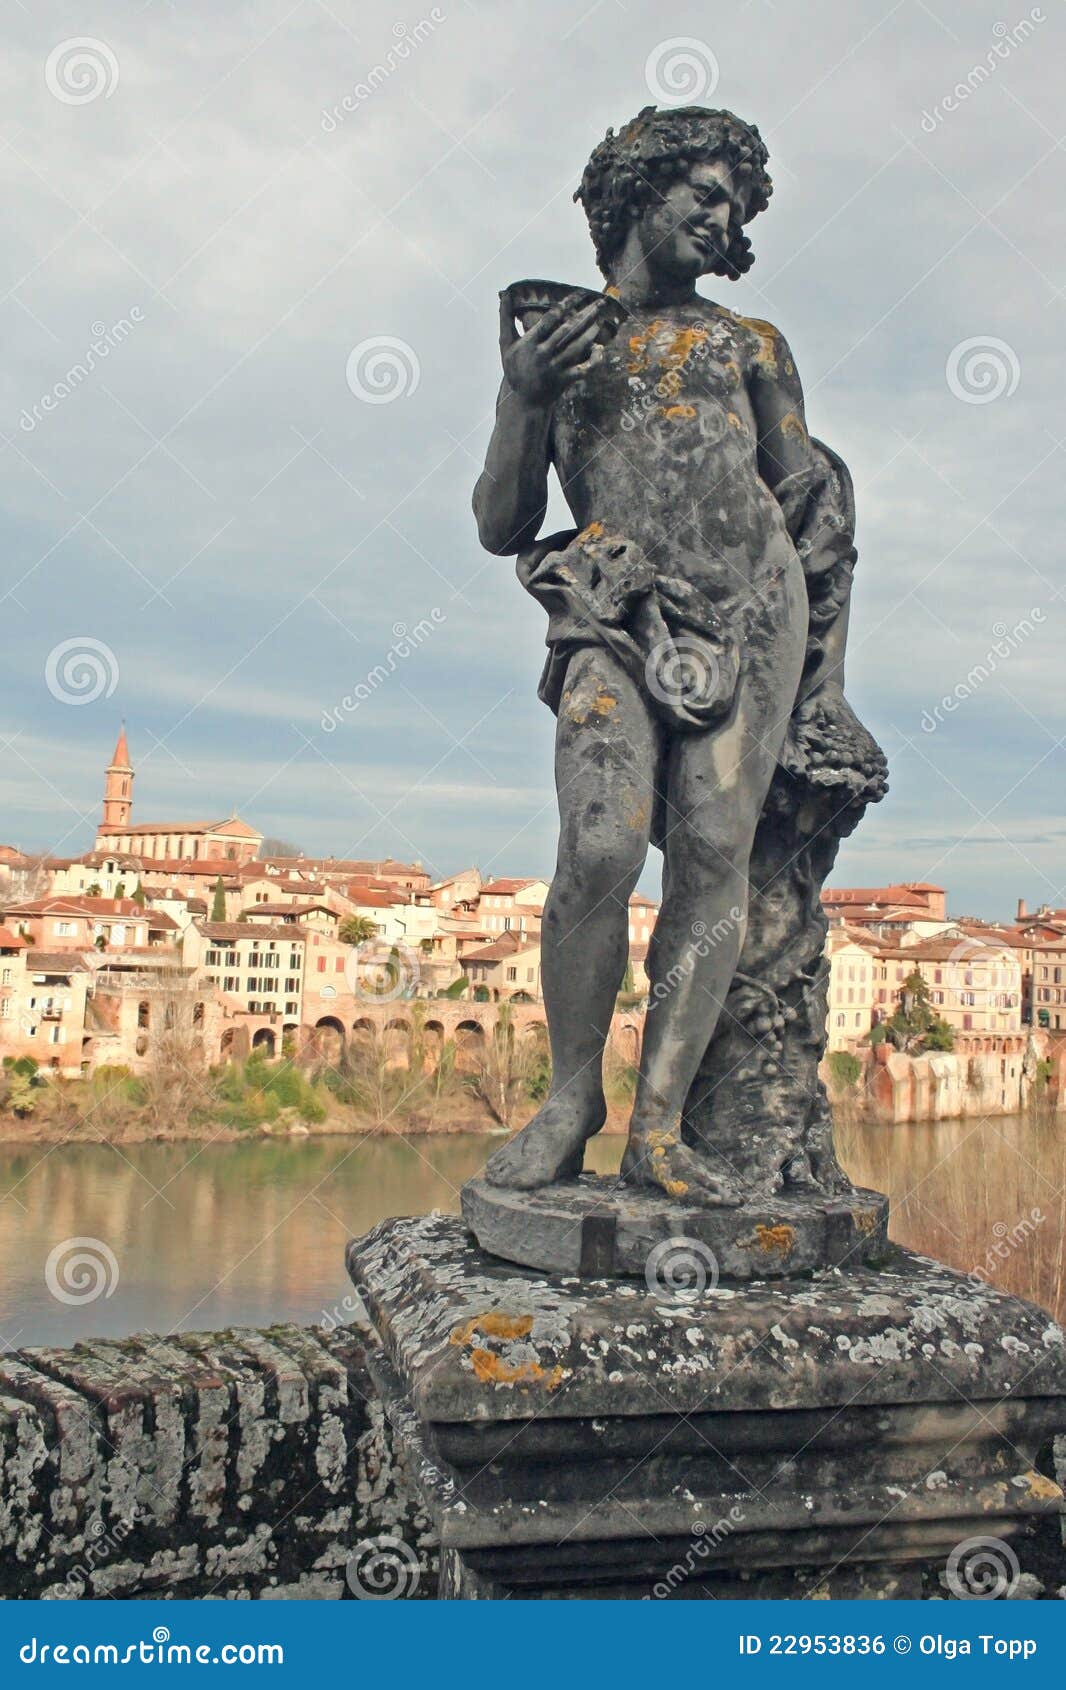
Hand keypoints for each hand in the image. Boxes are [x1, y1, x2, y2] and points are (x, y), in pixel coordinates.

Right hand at [499, 291, 606, 406]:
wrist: (523, 401)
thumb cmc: (514, 369)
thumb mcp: (506, 344)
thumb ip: (505, 318)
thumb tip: (505, 293)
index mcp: (530, 343)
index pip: (549, 319)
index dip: (564, 306)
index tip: (577, 295)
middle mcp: (543, 354)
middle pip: (568, 330)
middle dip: (585, 315)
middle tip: (598, 303)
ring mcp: (555, 368)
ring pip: (577, 347)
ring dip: (591, 333)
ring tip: (600, 321)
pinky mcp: (565, 380)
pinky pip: (583, 369)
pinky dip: (593, 360)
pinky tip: (600, 349)